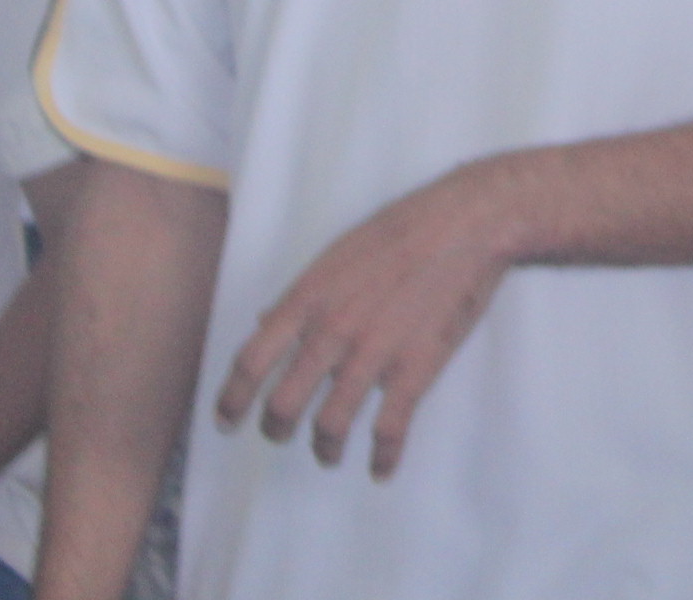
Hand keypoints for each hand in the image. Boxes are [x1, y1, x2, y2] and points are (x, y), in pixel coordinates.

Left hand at [215, 162, 523, 478]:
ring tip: (326, 455)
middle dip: (275, 429)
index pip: (250, 363)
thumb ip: (300, 292)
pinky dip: (383, 456)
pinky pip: (389, 428)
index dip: (232, 399)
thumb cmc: (402, 228)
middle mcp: (330, 333)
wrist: (467, 223)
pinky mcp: (415, 369)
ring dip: (323, 448)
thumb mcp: (336, 253)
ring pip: (330, 424)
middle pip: (283, 403)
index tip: (226, 420)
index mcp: (307, 301)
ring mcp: (372, 355)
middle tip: (279, 435)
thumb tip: (266, 322)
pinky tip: (381, 468)